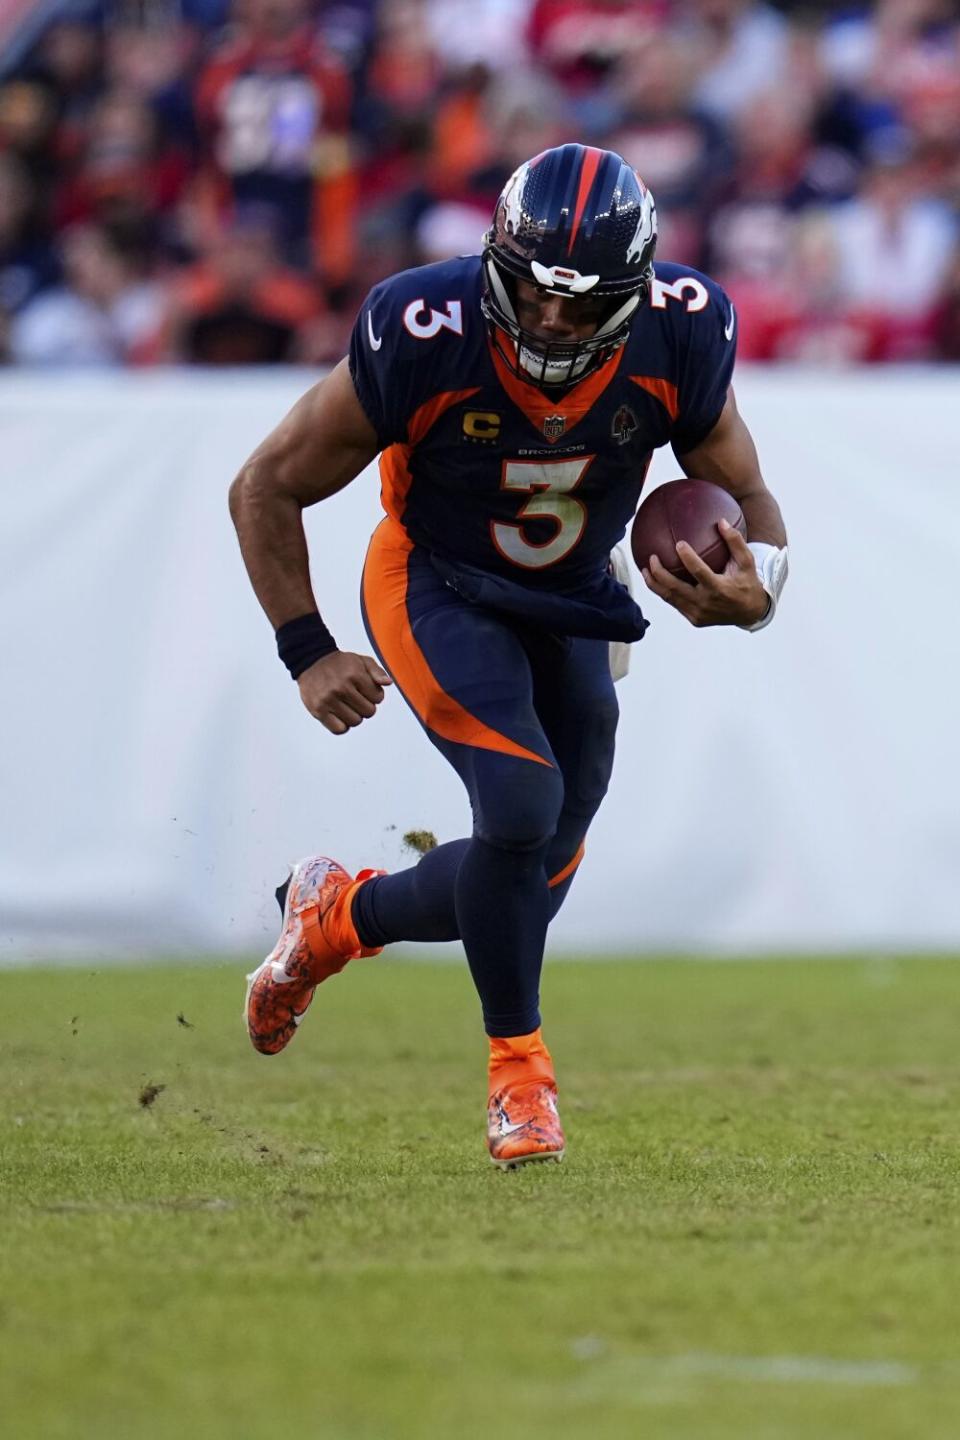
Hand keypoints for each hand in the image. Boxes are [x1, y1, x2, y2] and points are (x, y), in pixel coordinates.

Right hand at [297, 651, 392, 734]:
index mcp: (355, 674)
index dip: (374, 695)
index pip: (378, 698)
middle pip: (369, 712)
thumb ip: (377, 671)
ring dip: (354, 715)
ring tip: (346, 704)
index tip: (365, 690)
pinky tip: (340, 714)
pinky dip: (342, 725)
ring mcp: (329, 700)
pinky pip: (339, 729)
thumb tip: (388, 683)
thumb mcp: (361, 661)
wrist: (311, 661)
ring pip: (355, 722)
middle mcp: (341, 687)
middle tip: (356, 698)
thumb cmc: (340, 664)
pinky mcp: (318, 710)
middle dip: (366, 706)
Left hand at [641, 519, 769, 628]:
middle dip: (659, 573)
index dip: (687, 558)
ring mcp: (698, 613)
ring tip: (644, 569)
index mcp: (719, 589)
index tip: (678, 543)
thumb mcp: (747, 562)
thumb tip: (721, 521)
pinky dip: (663, 592)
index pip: (698, 572)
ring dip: (654, 584)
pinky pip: (675, 604)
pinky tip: (655, 580)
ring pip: (669, 598)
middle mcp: (706, 603)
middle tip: (652, 557)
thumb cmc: (747, 582)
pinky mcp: (694, 619)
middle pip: (675, 588)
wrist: (750, 613)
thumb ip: (735, 541)